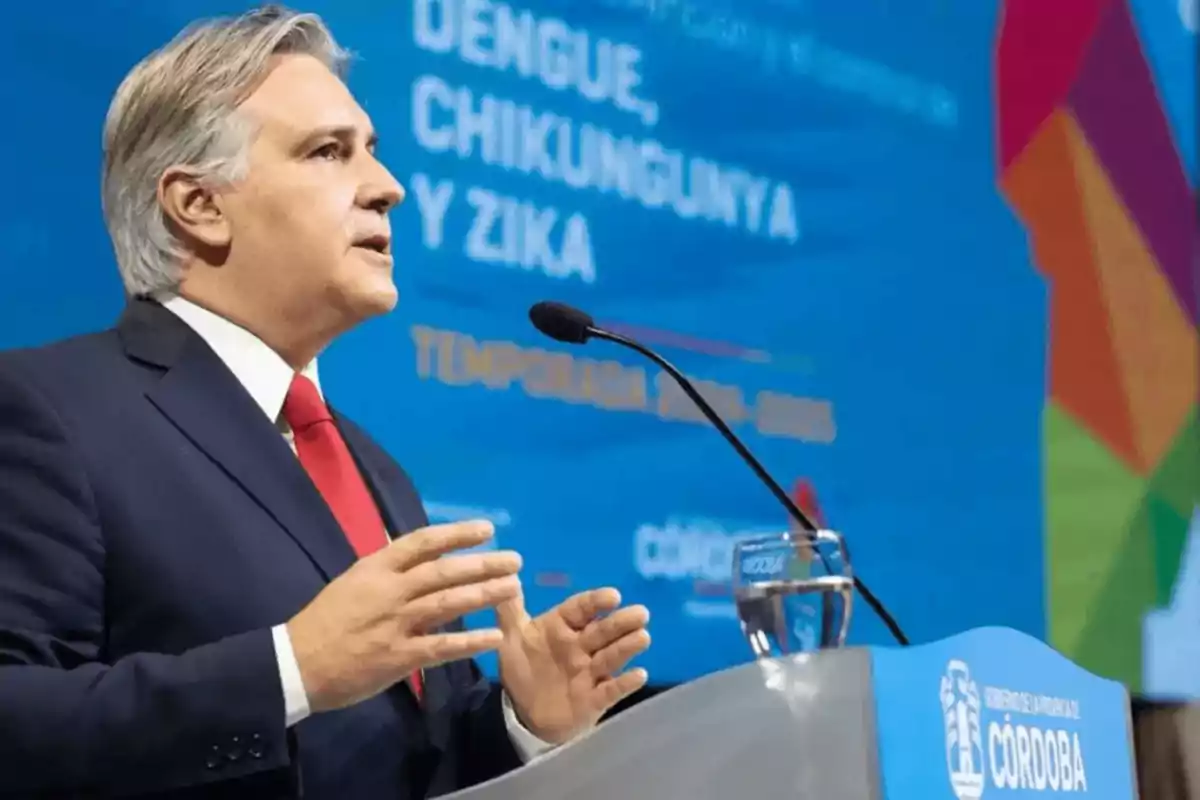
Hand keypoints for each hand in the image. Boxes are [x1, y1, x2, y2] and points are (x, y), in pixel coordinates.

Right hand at [288, 520, 519, 712]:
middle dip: (482, 563)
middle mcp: (389, 591)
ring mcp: (395, 624)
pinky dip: (470, 642)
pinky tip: (495, 637)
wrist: (295, 663)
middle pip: (443, 572)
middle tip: (515, 560)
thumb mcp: (353, 582)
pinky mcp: (398, 656)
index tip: (486, 529)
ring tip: (513, 588)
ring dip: (484, 594)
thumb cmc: (325, 621)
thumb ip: (388, 571)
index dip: (456, 534)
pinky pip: (441, 648)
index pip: (422, 542)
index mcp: (376, 568)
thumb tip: (422, 556)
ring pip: (447, 603)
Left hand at [496, 587, 650, 744]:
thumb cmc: (524, 669)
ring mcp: (590, 672)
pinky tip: (639, 675)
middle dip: (622, 622)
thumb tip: (505, 578)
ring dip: (627, 647)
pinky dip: (625, 683)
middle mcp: (581, 646)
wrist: (525, 713)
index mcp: (563, 627)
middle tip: (641, 613)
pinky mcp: (594, 699)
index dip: (596, 602)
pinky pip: (611, 690)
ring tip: (643, 637)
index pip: (581, 609)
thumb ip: (509, 610)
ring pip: (612, 656)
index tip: (613, 596)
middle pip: (603, 630)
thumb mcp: (512, 639)